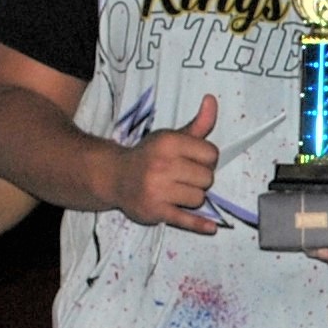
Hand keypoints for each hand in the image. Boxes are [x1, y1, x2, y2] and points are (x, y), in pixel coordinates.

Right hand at [114, 94, 222, 232]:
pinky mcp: (155, 211)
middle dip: (200, 179)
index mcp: (169, 143)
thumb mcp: (172, 137)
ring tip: (178, 192)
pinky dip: (200, 225)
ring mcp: (158, 190)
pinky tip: (212, 228)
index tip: (194, 161)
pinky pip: (185, 220)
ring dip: (193, 198)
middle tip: (184, 178)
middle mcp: (162, 165)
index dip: (207, 159)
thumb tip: (212, 99)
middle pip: (207, 178)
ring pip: (199, 199)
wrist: (115, 177)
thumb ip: (198, 123)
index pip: (211, 154)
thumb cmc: (150, 156)